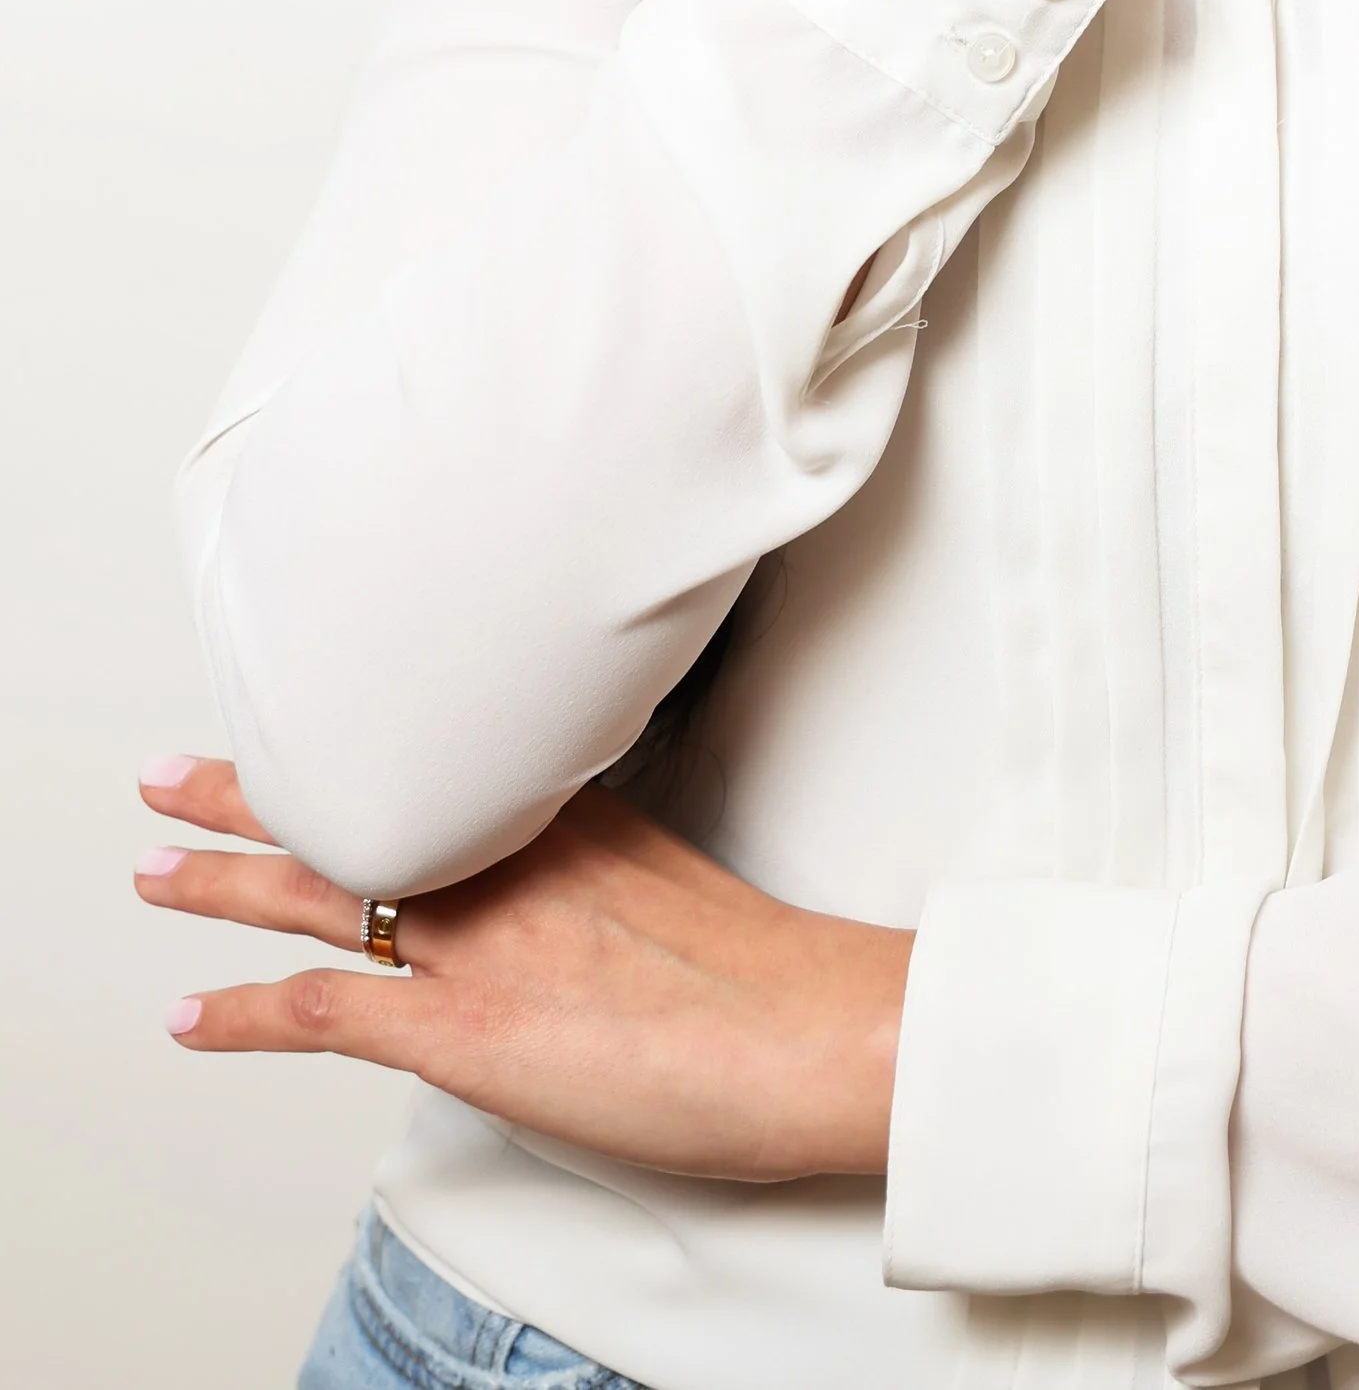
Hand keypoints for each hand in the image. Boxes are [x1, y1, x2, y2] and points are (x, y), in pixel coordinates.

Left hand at [136, 758, 908, 1181]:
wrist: (810, 1025)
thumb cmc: (773, 977)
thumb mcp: (684, 888)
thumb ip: (612, 883)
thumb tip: (576, 914)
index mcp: (567, 824)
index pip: (435, 774)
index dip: (355, 755)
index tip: (310, 727)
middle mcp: (510, 866)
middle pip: (357, 809)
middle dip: (253, 788)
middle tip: (175, 771)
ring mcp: (481, 943)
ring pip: (319, 892)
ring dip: (219, 881)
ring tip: (154, 868)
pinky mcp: (464, 1027)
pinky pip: (323, 1012)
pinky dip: (243, 1016)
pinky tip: (194, 1018)